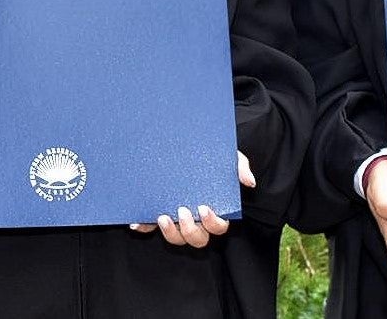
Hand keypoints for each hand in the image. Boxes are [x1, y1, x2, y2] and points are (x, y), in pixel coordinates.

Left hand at [131, 151, 255, 246]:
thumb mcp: (228, 158)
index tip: (204, 209)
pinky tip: (137, 223)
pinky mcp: (159, 215)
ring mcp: (177, 220)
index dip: (213, 223)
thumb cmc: (213, 158)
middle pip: (198, 239)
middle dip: (190, 230)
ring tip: (162, 216)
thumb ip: (239, 167)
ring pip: (176, 238)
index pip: (219, 227)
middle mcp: (197, 221)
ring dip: (170, 233)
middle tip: (183, 211)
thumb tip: (249, 182)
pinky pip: (151, 227)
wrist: (188, 147)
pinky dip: (144, 227)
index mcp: (215, 211)